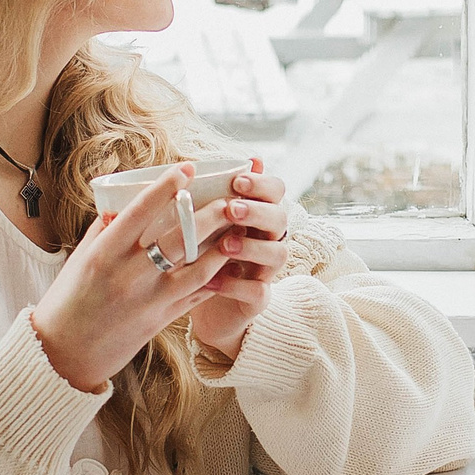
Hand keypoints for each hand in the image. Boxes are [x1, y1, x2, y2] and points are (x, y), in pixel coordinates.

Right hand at [31, 165, 228, 391]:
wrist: (64, 355)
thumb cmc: (68, 300)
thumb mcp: (80, 258)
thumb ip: (105, 228)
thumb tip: (123, 201)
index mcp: (105, 254)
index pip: (141, 211)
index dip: (167, 186)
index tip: (188, 167)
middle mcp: (130, 275)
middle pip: (180, 238)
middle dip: (209, 215)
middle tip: (230, 196)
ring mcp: (150, 300)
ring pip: (198, 268)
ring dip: (223, 245)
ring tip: (239, 226)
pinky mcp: (162, 320)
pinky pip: (197, 295)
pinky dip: (216, 276)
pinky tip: (232, 260)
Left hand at [187, 159, 290, 361]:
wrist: (201, 309)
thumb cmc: (200, 256)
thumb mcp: (201, 224)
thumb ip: (208, 197)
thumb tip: (194, 165)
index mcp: (257, 216)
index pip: (276, 190)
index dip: (262, 184)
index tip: (237, 181)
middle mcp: (268, 240)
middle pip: (281, 219)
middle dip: (257, 211)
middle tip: (231, 210)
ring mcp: (266, 271)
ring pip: (278, 254)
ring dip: (252, 247)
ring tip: (224, 246)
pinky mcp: (258, 300)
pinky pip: (260, 292)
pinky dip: (238, 286)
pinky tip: (213, 282)